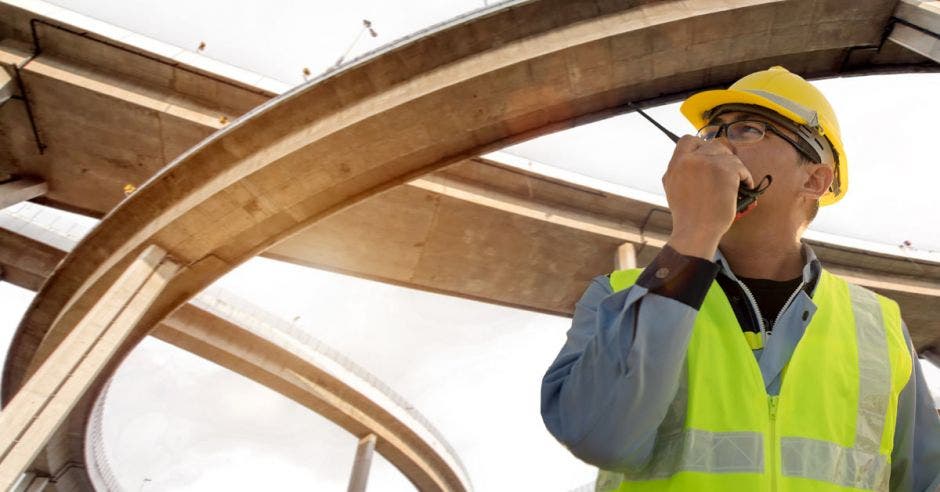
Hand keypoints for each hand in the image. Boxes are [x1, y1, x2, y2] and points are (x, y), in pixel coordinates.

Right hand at [662, 136, 753, 258]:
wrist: (695, 232)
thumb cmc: (687, 215)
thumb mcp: (673, 187)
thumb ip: (680, 170)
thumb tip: (693, 157)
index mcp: (675, 164)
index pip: (688, 140)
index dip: (701, 145)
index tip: (709, 157)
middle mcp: (689, 160)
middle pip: (712, 145)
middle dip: (722, 158)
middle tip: (728, 172)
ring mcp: (706, 163)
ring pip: (727, 155)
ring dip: (735, 167)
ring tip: (738, 182)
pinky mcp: (724, 170)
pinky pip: (740, 167)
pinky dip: (746, 177)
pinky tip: (746, 187)